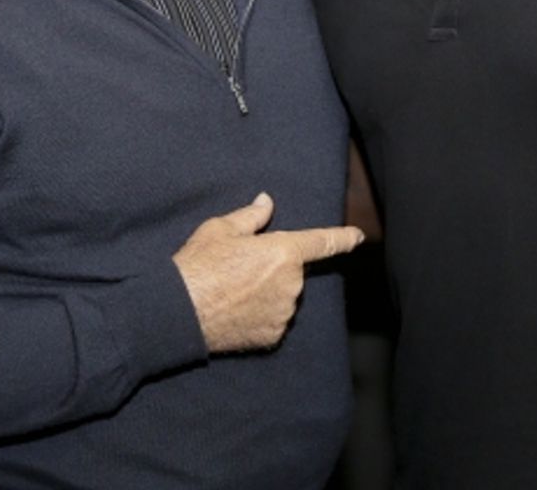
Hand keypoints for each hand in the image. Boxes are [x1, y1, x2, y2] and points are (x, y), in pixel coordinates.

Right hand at [172, 192, 363, 352]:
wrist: (179, 311)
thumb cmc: (199, 265)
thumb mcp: (221, 228)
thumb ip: (251, 216)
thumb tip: (267, 202)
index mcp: (283, 251)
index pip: (321, 242)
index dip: (341, 238)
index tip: (357, 237)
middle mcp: (291, 284)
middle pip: (291, 271)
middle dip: (272, 268)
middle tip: (238, 269)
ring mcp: (283, 313)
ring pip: (283, 296)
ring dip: (267, 292)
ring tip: (232, 291)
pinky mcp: (272, 336)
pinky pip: (273, 319)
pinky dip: (260, 315)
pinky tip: (235, 310)